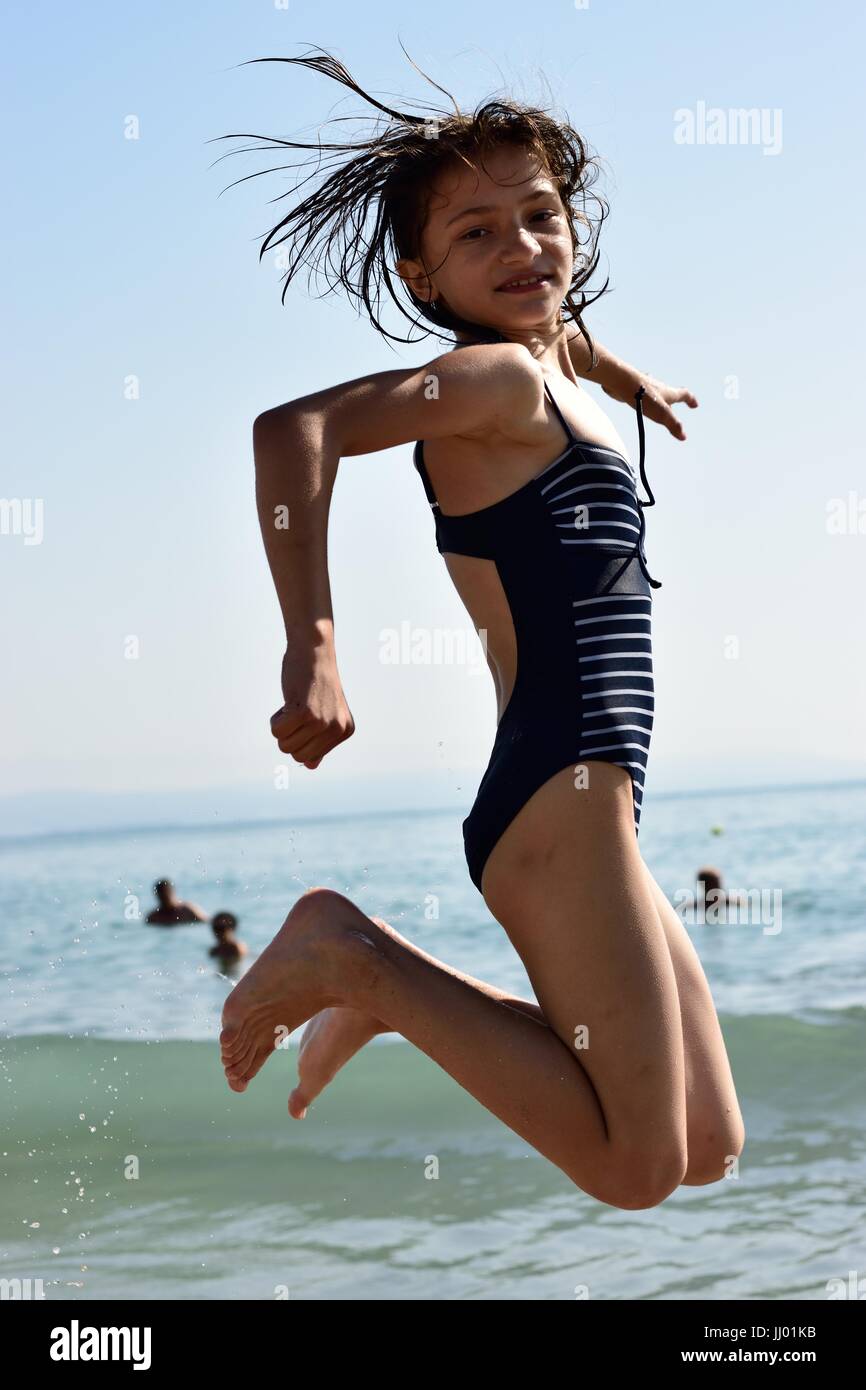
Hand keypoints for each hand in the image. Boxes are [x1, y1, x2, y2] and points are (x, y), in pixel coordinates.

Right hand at [270, 643, 354, 769]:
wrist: (314, 652)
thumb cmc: (315, 682)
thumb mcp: (324, 712)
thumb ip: (319, 740)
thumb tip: (312, 766)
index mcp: (344, 731)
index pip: (309, 758)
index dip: (299, 739)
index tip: (307, 715)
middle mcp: (337, 729)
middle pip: (297, 756)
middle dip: (289, 736)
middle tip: (297, 711)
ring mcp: (322, 722)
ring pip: (285, 746)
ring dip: (281, 726)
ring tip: (293, 705)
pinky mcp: (305, 713)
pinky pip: (277, 732)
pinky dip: (275, 719)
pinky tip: (288, 701)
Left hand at [628, 376, 698, 441]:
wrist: (621, 381)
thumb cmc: (643, 397)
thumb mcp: (662, 414)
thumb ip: (673, 425)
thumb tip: (683, 437)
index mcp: (668, 392)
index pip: (684, 395)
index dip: (691, 400)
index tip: (695, 405)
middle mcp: (658, 386)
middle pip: (669, 393)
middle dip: (673, 401)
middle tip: (674, 409)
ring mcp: (645, 386)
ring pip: (654, 392)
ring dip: (658, 398)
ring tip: (656, 405)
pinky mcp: (632, 387)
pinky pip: (640, 393)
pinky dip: (643, 398)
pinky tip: (637, 400)